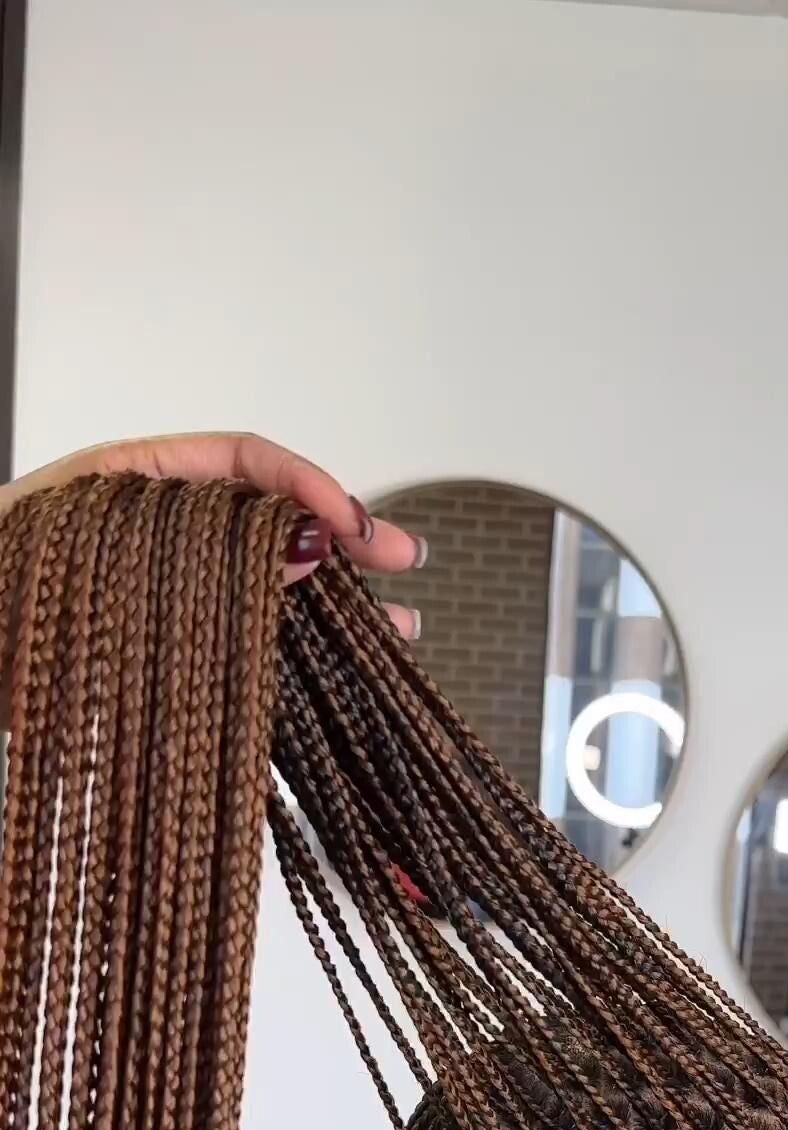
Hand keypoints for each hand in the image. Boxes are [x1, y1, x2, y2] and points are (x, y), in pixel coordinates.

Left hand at [0, 430, 425, 629]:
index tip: (349, 523)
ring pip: (273, 586)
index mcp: (137, 479)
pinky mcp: (174, 653)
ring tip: (402, 629)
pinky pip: (251, 642)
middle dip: (346, 538)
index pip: (243, 459)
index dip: (305, 484)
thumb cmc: (5, 587)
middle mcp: (168, 533)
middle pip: (273, 519)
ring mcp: (174, 593)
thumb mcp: (96, 552)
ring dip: (341, 604)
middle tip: (404, 559)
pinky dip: (304, 652)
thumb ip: (194, 549)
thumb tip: (296, 548)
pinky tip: (349, 668)